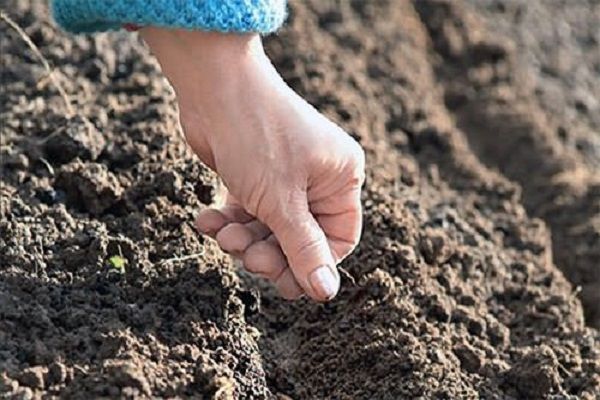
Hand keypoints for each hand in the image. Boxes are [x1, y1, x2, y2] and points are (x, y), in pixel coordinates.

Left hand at [141, 28, 364, 300]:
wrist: (212, 85)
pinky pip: (247, 212)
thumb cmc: (256, 136)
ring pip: (269, 229)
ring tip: (222, 233)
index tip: (281, 280)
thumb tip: (327, 293)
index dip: (311, 265)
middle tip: (245, 255)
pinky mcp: (255, 175)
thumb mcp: (282, 202)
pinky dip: (227, 220)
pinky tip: (206, 220)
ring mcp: (285, 176)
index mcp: (341, 179)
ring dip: (243, 238)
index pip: (338, 240)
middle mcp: (318, 178)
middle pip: (300, 239)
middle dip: (269, 251)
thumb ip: (304, 250)